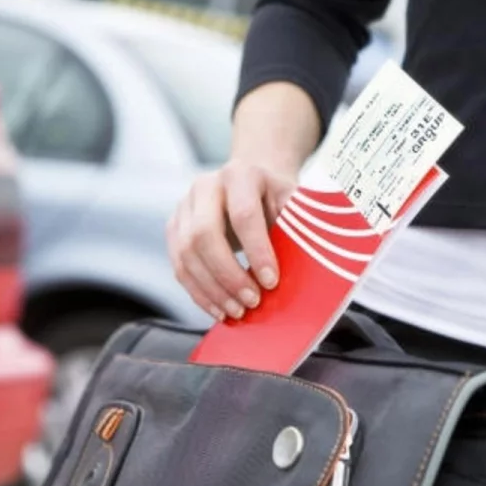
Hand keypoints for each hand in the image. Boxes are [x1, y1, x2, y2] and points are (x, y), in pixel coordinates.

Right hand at [166, 159, 295, 320]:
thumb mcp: (293, 201)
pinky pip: (179, 266)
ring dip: (213, 290)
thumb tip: (311, 263)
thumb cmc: (275, 198)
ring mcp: (184, 206)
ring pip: (186, 254)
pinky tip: (219, 309)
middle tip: (252, 301)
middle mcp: (206, 186)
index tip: (271, 282)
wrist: (250, 183)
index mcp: (240, 174)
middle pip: (204, 235)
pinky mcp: (174, 228)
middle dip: (229, 275)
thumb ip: (299, 225)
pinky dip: (199, 293)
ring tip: (238, 311)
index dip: (257, 251)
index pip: (243, 215)